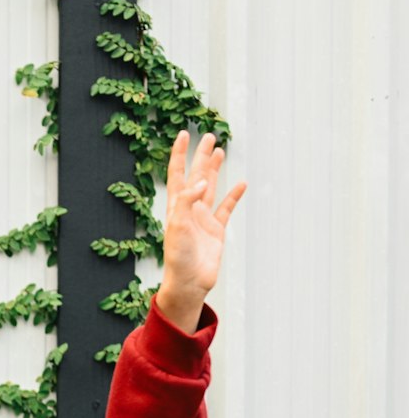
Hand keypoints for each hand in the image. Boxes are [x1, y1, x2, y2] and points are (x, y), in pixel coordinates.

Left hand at [154, 130, 244, 333]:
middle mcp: (189, 210)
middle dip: (201, 156)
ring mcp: (203, 219)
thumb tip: (201, 181)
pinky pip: (226, 208)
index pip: (177, 174)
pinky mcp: (216, 230)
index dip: (179, 154)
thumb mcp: (179, 227)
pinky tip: (241, 183)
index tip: (183, 134)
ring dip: (214, 170)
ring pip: (211, 188)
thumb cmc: (179, 258)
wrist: (189, 283)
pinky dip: (234, 196)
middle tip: (208, 136)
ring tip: (219, 151)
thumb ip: (188, 202)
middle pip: (196, 176)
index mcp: (176, 207)